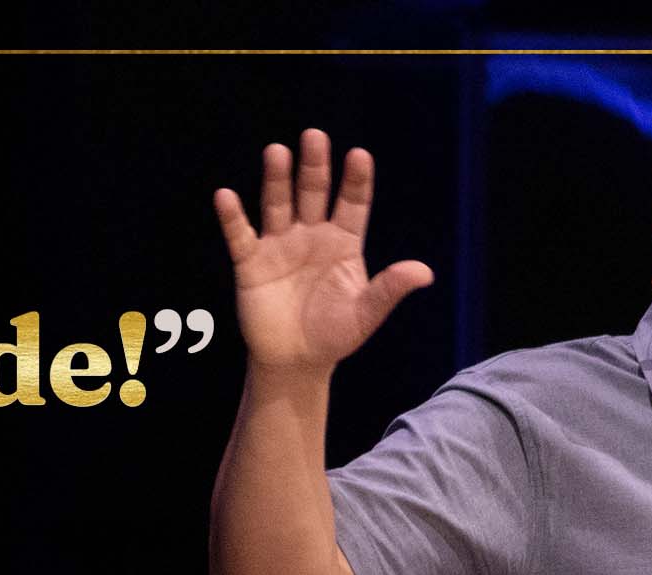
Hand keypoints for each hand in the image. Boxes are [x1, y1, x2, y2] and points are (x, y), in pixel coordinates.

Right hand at [213, 128, 433, 371]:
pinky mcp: (251, 263)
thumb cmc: (334, 335)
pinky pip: (241, 235)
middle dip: (314, 166)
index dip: (356, 181)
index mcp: (344, 242)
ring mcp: (279, 245)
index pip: (353, 203)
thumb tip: (425, 272)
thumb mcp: (366, 314)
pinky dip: (233, 217)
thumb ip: (390, 289)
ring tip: (277, 152)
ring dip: (277, 179)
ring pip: (278, 204)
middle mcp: (311, 235)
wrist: (295, 362)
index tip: (359, 156)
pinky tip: (226, 197)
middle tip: (314, 136)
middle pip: (314, 192)